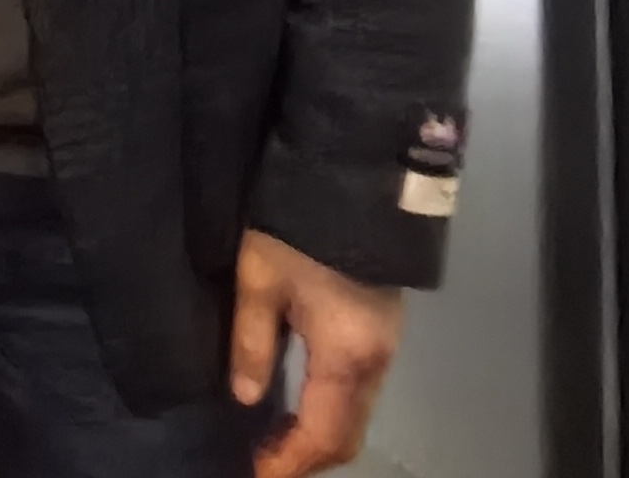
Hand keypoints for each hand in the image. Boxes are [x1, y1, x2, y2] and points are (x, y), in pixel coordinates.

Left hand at [230, 227, 403, 476]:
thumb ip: (251, 342)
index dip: (290, 462)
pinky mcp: (382, 330)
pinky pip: (360, 391)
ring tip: (273, 442)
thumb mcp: (258, 281)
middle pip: (348, 433)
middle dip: (308, 458)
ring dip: (319, 436)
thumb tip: (243, 396)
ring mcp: (386, 346)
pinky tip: (299, 407)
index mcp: (347, 356)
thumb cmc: (297, 230)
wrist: (351, 181)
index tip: (258, 475)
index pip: (323, 433)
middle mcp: (376, 361)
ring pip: (357, 414)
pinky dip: (331, 410)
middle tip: (264, 464)